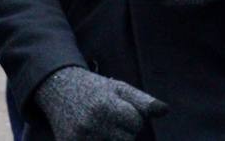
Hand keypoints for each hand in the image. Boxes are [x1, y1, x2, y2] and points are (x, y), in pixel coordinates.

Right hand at [35, 66, 166, 140]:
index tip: (120, 109)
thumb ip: (143, 101)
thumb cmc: (94, 89)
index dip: (133, 116)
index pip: (136, 123)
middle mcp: (91, 125)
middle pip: (127, 140)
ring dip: (113, 139)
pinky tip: (95, 135)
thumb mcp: (119, 88)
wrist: (59, 89)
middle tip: (110, 119)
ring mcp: (79, 140)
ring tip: (103, 128)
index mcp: (105, 106)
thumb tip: (165, 111)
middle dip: (124, 131)